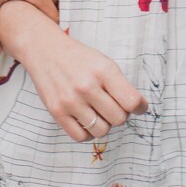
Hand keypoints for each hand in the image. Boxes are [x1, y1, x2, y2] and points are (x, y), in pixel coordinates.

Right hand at [0, 0, 147, 141]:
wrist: (45, 50)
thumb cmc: (78, 58)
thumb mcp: (103, 62)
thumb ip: (119, 84)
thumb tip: (137, 108)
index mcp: (103, 71)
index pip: (132, 101)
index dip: (140, 108)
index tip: (139, 108)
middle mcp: (87, 86)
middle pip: (119, 119)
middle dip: (121, 115)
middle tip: (114, 107)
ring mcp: (70, 100)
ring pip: (101, 130)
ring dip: (104, 125)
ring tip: (99, 113)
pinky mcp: (56, 112)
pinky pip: (80, 137)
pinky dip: (87, 132)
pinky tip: (86, 120)